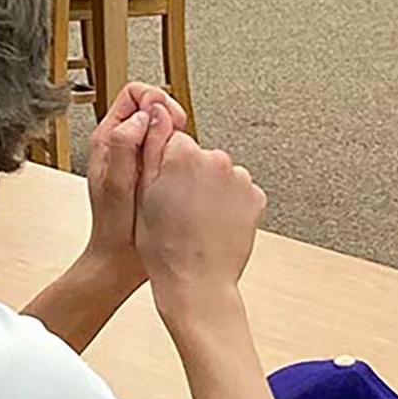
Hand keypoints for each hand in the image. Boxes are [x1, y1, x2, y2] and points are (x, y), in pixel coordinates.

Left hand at [83, 84, 188, 290]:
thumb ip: (124, 145)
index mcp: (108, 140)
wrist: (120, 260)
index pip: (132, 94)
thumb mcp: (117, 183)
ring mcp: (138, 157)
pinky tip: (179, 170)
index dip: (154, 99)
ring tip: (176, 156)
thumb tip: (143, 116)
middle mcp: (122, 144)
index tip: (168, 118)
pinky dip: (177, 152)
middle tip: (178, 134)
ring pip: (162, 128)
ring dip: (174, 135)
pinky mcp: (152, 171)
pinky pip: (168, 149)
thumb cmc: (115, 227)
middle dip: (169, 115)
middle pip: (151, 107)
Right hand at [137, 130, 265, 316]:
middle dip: (191, 175)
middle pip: (200, 157)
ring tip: (197, 220)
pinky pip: (239, 193)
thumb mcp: (142, 195)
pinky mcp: (255, 197)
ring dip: (211, 189)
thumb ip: (151, 147)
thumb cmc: (165, 248)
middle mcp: (216, 161)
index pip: (175, 142)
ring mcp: (239, 180)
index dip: (167, 166)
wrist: (196, 284)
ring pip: (221, 175)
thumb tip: (156, 114)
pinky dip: (229, 204)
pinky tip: (214, 223)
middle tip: (179, 208)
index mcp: (185, 155)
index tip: (164, 187)